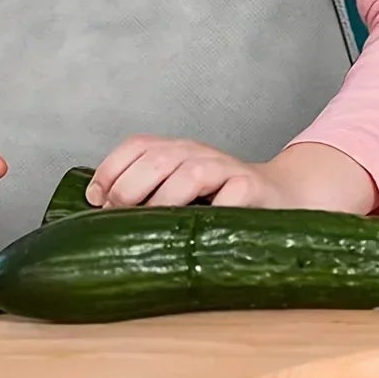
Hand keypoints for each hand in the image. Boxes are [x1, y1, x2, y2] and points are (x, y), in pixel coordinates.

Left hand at [87, 138, 376, 212]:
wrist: (283, 197)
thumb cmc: (221, 204)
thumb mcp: (181, 194)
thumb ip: (148, 198)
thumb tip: (98, 220)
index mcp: (174, 150)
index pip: (135, 146)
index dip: (110, 169)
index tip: (95, 201)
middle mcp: (196, 152)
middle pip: (156, 159)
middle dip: (129, 189)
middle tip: (118, 220)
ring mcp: (225, 168)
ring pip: (189, 173)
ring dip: (165, 200)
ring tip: (153, 227)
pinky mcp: (253, 187)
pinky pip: (231, 196)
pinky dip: (214, 211)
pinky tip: (200, 231)